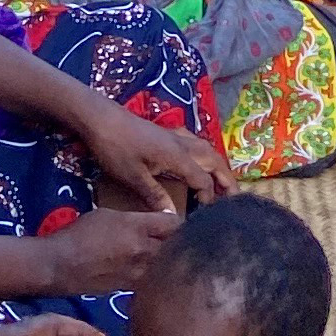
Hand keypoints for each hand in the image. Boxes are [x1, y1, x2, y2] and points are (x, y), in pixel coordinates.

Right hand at [33, 206, 184, 294]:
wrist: (58, 266)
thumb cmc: (78, 234)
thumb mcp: (107, 214)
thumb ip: (135, 218)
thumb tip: (153, 222)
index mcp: (137, 227)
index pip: (174, 222)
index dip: (183, 222)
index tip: (185, 222)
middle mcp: (142, 250)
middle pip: (176, 246)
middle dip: (181, 242)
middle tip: (183, 240)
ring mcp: (138, 272)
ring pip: (167, 266)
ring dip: (171, 261)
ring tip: (172, 258)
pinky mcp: (131, 289)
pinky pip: (153, 281)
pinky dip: (158, 276)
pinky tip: (156, 274)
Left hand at [76, 102, 233, 213]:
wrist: (100, 118)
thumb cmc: (116, 148)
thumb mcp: (133, 177)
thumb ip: (155, 196)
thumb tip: (174, 217)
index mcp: (179, 156)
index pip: (204, 181)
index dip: (209, 199)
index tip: (206, 217)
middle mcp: (183, 144)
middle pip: (215, 161)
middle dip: (227, 179)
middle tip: (235, 198)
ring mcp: (175, 136)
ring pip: (207, 149)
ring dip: (217, 166)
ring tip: (222, 182)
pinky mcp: (166, 133)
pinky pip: (195, 143)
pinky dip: (203, 155)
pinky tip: (197, 161)